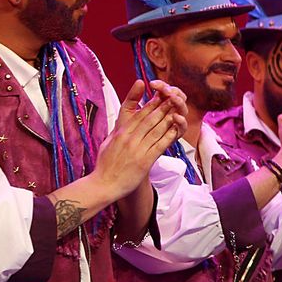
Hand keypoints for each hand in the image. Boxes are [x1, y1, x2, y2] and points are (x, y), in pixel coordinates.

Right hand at [95, 81, 185, 196]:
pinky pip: (159, 146)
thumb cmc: (105, 165)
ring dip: (168, 118)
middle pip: (148, 119)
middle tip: (172, 97)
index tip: (158, 96)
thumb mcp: (107, 144)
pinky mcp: (145, 161)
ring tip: (177, 109)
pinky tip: (176, 129)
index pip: (137, 115)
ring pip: (156, 130)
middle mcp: (129, 139)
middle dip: (161, 107)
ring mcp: (137, 149)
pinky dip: (169, 137)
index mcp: (120, 134)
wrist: (104, 184)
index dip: (150, 104)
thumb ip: (116, 133)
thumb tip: (122, 124)